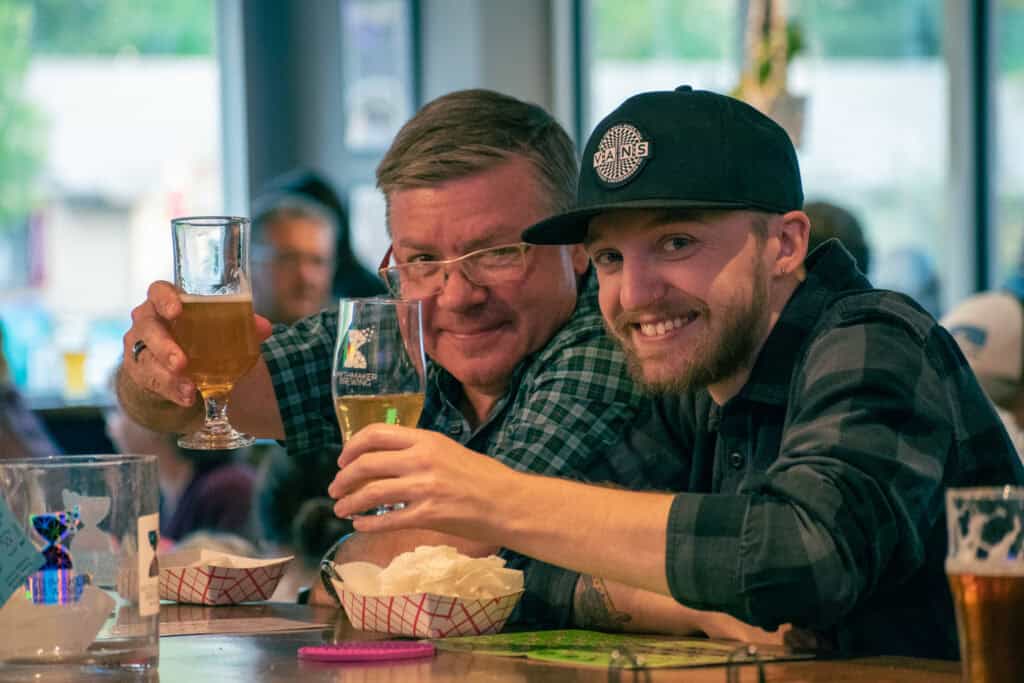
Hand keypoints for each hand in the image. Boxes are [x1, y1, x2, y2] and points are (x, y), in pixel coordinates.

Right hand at [122, 281, 271, 405]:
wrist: (174, 365)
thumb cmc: (197, 335)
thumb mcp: (217, 328)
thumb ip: (242, 325)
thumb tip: (265, 328)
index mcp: (166, 302)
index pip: (158, 292)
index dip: (164, 299)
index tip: (177, 310)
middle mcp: (148, 321)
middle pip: (148, 328)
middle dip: (164, 347)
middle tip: (182, 362)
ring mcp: (139, 347)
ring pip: (145, 359)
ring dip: (167, 376)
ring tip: (189, 388)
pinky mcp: (138, 371)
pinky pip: (150, 382)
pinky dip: (171, 391)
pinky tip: (187, 398)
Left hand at [327, 424, 520, 538]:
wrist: (508, 503)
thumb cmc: (483, 476)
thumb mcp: (449, 450)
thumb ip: (419, 451)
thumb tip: (386, 458)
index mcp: (426, 440)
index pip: (376, 434)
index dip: (352, 447)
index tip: (343, 459)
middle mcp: (421, 460)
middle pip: (366, 464)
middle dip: (343, 478)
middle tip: (335, 488)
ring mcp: (424, 488)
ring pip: (372, 493)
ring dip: (350, 502)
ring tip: (341, 509)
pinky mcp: (428, 515)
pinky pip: (388, 520)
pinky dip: (368, 523)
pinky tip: (360, 525)